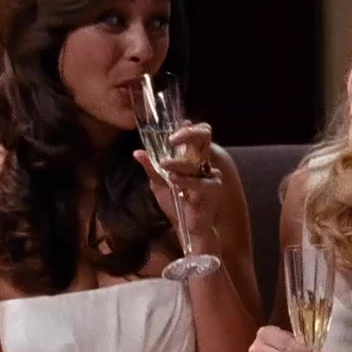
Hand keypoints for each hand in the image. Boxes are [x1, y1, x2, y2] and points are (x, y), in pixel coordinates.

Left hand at [133, 122, 222, 238]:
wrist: (186, 228)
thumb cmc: (176, 205)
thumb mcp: (159, 184)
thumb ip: (152, 167)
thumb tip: (138, 152)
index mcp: (192, 158)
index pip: (196, 135)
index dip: (189, 127)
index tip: (179, 123)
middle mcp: (203, 162)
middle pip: (204, 137)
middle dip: (189, 134)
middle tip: (171, 139)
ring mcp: (210, 174)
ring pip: (196, 161)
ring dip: (180, 163)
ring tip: (165, 166)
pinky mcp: (213, 188)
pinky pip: (202, 181)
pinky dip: (188, 180)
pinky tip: (175, 180)